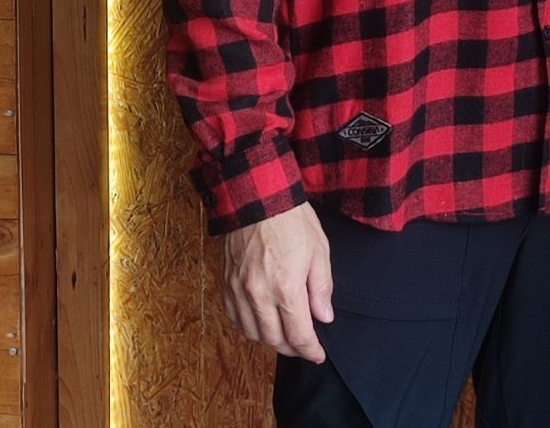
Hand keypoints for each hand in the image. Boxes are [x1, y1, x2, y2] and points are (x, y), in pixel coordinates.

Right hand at [221, 202, 333, 361]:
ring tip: (283, 335)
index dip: (310, 350)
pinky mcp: (225, 283)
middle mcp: (259, 296)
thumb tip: (324, 317)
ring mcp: (238, 290)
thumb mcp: (319, 250)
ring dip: (269, 340)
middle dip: (292, 348)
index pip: (298, 334)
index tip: (318, 355)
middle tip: (304, 345)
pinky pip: (234, 317)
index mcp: (286, 288)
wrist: (257, 195)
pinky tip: (259, 321)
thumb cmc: (292, 219)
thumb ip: (321, 287)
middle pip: (274, 340)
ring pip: (252, 333)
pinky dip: (247, 326)